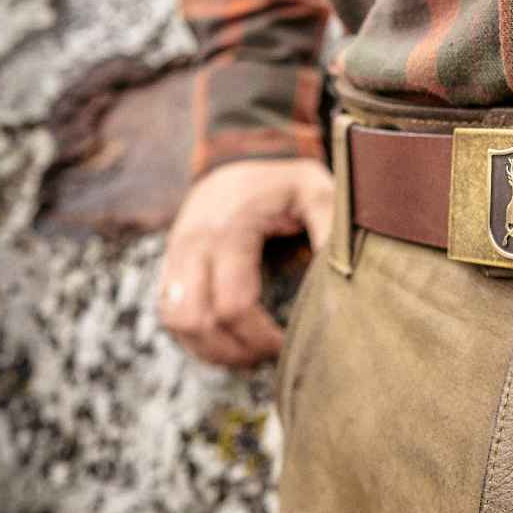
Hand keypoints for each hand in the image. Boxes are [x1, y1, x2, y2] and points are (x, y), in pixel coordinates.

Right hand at [158, 157, 333, 366]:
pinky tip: (229, 342)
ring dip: (210, 348)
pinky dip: (195, 337)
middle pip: (195, 320)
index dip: (261, 337)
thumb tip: (344, 278)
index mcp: (229, 230)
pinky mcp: (169, 265)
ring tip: (249, 354)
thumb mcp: (316, 192)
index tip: (289, 344)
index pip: (233, 305)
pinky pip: (168, 313)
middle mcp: (193, 243)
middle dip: (233, 350)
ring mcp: (175, 255)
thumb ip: (331, 229)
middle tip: (267, 355)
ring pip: (175, 322)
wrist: (238, 156)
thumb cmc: (283, 181)